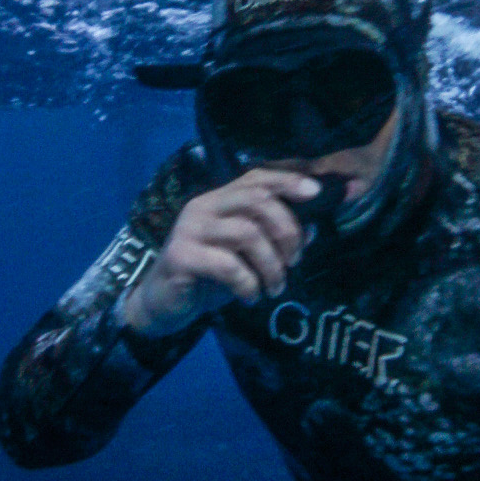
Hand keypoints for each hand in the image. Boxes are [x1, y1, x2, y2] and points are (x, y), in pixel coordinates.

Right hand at [121, 167, 321, 340]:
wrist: (163, 303)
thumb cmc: (208, 276)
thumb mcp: (246, 257)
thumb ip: (275, 240)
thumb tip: (313, 229)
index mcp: (219, 200)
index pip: (255, 178)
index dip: (287, 181)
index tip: (316, 192)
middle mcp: (203, 207)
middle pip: (256, 200)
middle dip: (286, 230)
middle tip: (295, 261)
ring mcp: (190, 229)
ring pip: (247, 233)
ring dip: (271, 265)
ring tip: (275, 287)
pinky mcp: (182, 256)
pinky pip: (228, 265)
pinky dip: (249, 283)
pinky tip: (251, 297)